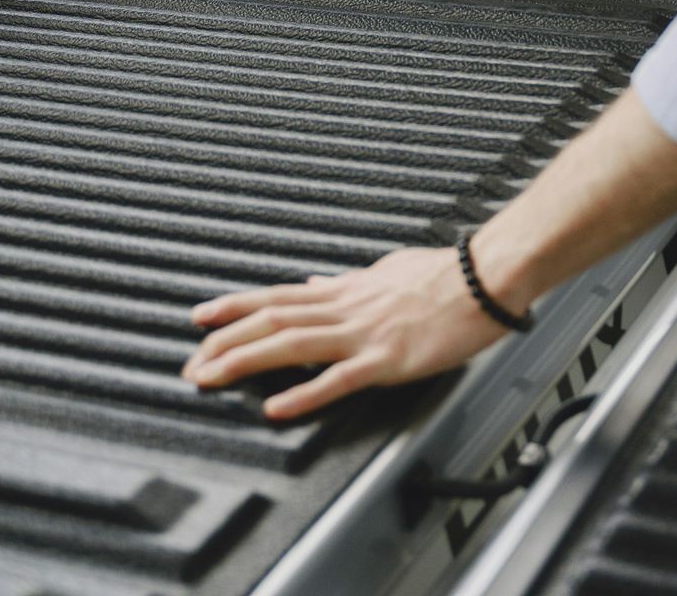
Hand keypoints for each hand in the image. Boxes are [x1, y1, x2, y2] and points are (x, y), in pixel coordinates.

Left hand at [181, 245, 507, 419]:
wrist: (486, 277)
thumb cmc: (446, 273)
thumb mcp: (386, 270)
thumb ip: (348, 282)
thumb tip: (317, 281)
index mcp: (347, 289)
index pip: (278, 296)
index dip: (236, 306)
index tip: (201, 317)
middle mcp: (347, 307)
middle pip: (273, 321)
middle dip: (225, 341)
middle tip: (190, 363)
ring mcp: (365, 333)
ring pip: (293, 344)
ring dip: (246, 360)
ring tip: (211, 376)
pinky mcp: (388, 359)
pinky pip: (338, 379)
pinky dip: (304, 393)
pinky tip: (277, 407)